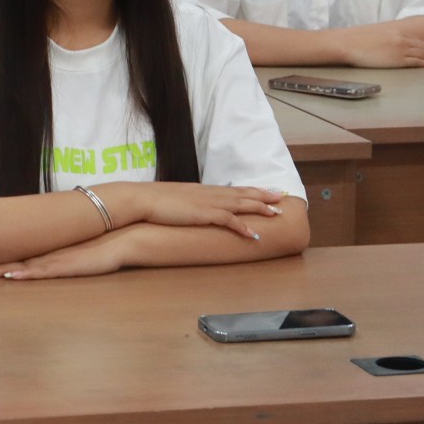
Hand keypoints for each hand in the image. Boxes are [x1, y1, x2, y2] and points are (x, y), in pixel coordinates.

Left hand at [0, 232, 125, 280]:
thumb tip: (52, 261)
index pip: (22, 256)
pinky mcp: (65, 266)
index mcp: (51, 251)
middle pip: (18, 261)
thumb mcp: (78, 253)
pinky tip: (13, 277)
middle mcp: (50, 254)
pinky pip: (41, 272)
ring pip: (25, 267)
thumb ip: (64, 256)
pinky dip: (25, 275)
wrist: (119, 239)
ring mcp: (56, 260)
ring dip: (5, 271)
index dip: (3, 260)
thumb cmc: (100, 248)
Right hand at [99, 181, 285, 239]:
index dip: (252, 190)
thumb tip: (193, 211)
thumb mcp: (176, 200)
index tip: (266, 191)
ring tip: (277, 214)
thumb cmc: (154, 201)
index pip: (234, 189)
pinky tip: (254, 235)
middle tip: (282, 197)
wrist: (142, 199)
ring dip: (261, 208)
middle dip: (264, 195)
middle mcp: (210, 193)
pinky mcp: (204, 214)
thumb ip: (188, 204)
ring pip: (242, 204)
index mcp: (204, 190)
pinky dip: (243, 227)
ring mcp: (208, 203)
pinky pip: (229, 220)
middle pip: (243, 193)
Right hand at [336, 27, 423, 67]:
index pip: (415, 39)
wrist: (349, 43)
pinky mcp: (397, 59)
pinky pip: (416, 61)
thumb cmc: (356, 41)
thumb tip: (388, 45)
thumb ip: (386, 39)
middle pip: (422, 46)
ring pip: (422, 53)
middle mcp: (401, 38)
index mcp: (395, 32)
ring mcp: (400, 49)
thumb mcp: (375, 36)